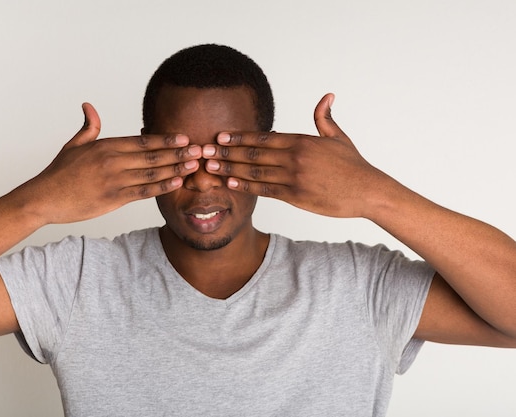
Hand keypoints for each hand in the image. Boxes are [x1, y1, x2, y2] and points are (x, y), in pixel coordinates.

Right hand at [22, 103, 201, 223]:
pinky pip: (144, 192)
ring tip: (194, 165)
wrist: (44, 197)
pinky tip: (177, 182)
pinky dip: (162, 187)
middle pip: (152, 155)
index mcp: (106, 146)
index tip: (184, 137)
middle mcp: (113, 161)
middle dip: (178, 152)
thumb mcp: (74, 145)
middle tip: (199, 149)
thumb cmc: (59, 173)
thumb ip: (89, 127)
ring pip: (152, 173)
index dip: (165, 140)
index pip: (143, 141)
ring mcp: (114, 180)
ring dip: (176, 168)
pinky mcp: (114, 198)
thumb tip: (89, 106)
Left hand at [201, 94, 389, 217]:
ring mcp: (293, 177)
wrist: (368, 191)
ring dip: (229, 169)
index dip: (239, 137)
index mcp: (301, 141)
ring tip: (210, 168)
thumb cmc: (353, 166)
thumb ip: (325, 118)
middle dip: (226, 152)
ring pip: (254, 172)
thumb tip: (326, 96)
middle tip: (204, 151)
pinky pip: (264, 190)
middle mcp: (294, 158)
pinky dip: (245, 187)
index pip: (263, 138)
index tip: (221, 136)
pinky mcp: (295, 196)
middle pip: (252, 154)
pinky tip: (230, 184)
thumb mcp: (338, 137)